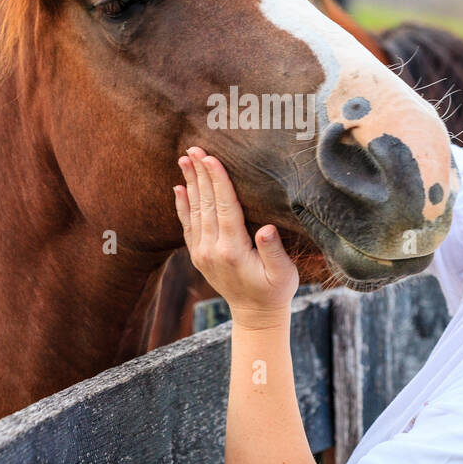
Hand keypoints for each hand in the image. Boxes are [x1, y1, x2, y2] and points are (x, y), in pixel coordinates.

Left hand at [174, 146, 298, 330]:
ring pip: (194, 211)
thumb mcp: (283, 274)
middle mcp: (211, 250)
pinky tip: (179, 187)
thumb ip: (273, 251)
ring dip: (189, 183)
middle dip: (200, 174)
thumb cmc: (275, 291)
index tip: (210, 158)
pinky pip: (187, 225)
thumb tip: (266, 229)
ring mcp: (201, 253)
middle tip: (193, 148)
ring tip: (184, 159)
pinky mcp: (198, 255)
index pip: (224, 207)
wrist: (254, 316)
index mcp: (232, 250)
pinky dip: (182, 205)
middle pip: (205, 203)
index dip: (217, 181)